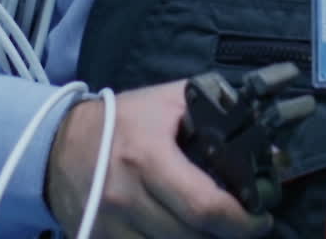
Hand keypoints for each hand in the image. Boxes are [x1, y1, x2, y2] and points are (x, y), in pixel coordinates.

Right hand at [45, 79, 273, 237]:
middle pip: (190, 237)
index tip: (261, 218)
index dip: (240, 220)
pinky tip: (184, 235)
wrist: (60, 145)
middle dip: (226, 235)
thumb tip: (264, 141)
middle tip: (244, 226)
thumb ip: (215, 109)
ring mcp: (110, 226)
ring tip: (214, 229)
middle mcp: (127, 196)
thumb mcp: (168, 101)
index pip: (203, 205)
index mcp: (148, 157)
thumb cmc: (122, 120)